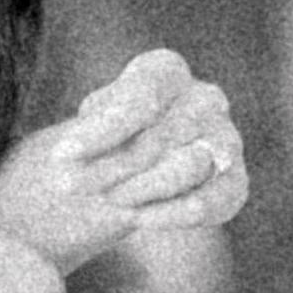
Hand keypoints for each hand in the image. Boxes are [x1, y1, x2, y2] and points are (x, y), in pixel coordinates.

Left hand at [0, 48, 250, 275]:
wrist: (99, 191)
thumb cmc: (79, 155)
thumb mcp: (73, 132)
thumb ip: (89, 126)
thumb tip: (72, 129)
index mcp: (164, 72)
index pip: (142, 96)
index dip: (102, 129)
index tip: (61, 156)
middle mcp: (202, 98)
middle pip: (163, 133)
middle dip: (114, 166)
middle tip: (68, 189)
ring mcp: (223, 141)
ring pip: (192, 163)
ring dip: (145, 188)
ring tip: (108, 203)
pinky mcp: (231, 184)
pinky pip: (219, 198)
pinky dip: (182, 211)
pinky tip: (140, 221)